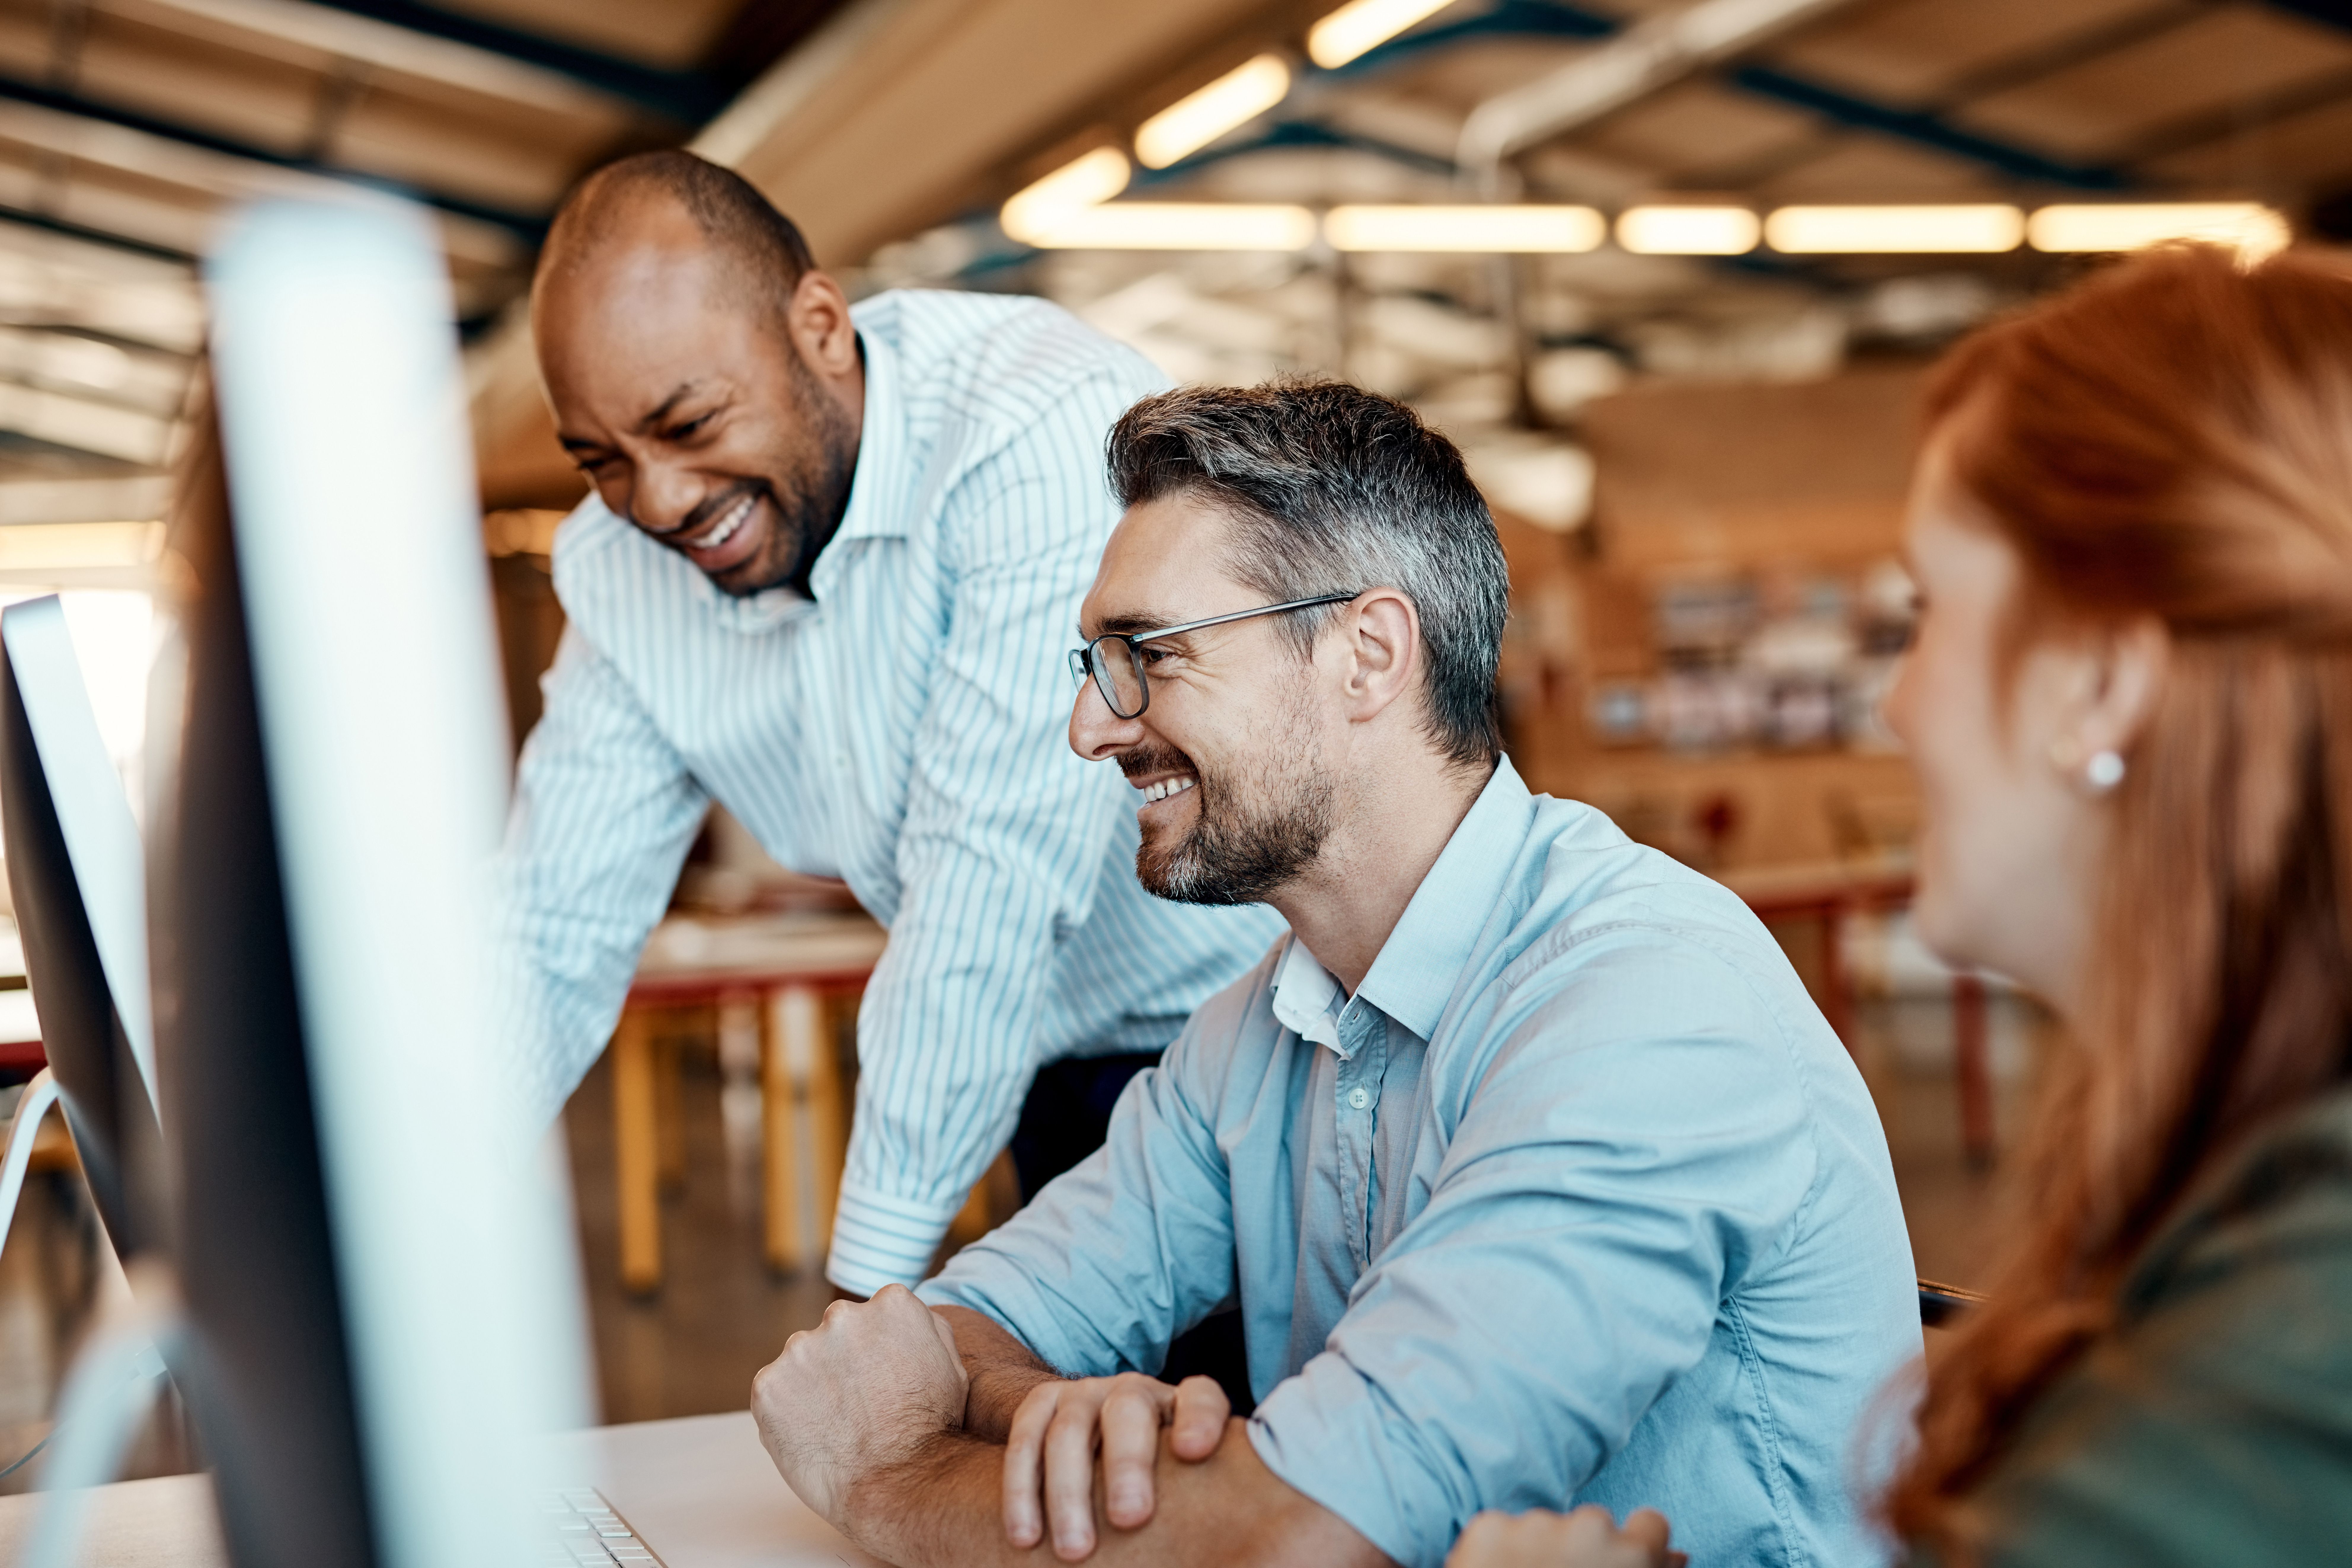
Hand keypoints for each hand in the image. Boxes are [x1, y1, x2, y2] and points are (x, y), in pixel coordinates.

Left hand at [751, 1284, 968, 1528]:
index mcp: (891, 1304)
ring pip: (802, 1361)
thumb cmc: (931, 1429)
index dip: (879, 1352)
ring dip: (813, 1385)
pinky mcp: (768, 1384)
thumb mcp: (952, 1364)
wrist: (899, 1483)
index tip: (884, 1380)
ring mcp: (800, 1348)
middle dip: (843, 1362)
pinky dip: (786, 1412)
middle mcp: (842, 1315)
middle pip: (836, 1333)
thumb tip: (897, 1317)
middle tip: (859, 1407)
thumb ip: (924, 1327)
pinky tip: (813, 1435)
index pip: (876, 1315)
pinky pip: (773, 1392)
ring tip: (837, 1426)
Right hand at [1002, 1370, 1230, 1558]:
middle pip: (1128, 1412)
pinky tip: (1026, 1537)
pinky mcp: (1042, 1404)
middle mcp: (1133, 1392)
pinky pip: (1025, 1438)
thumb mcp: (1187, 1482)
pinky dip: (1021, 1488)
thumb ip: (1209, 1498)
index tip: (1194, 1451)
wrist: (1095, 1434)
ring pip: (1070, 1430)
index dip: (1199, 1419)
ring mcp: (1083, 1394)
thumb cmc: (1159, 1476)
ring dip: (1068, 1491)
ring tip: (1077, 1550)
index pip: (1200, 1397)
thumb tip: (1245, 1553)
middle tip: (1131, 1518)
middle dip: (1128, 1463)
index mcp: (1179, 1405)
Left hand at [1447, 1506, 1683, 1567]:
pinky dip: (1499, 1552)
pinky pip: (1502, 1529)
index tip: (1617, 1565)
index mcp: (1632, 1558)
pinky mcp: (1489, 1526)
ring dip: (1540, 1551)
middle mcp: (1590, 1530)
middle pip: (1594, 1526)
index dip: (1634, 1546)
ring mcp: (1536, 1524)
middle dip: (1582, 1552)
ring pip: (1546, 1527)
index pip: (1651, 1525)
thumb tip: (1679, 1555)